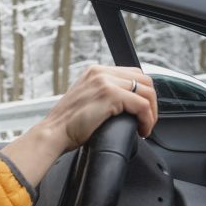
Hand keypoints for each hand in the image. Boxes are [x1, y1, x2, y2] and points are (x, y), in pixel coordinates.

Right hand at [42, 65, 157, 150]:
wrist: (54, 133)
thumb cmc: (67, 124)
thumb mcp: (86, 100)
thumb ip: (103, 94)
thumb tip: (125, 102)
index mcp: (95, 71)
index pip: (132, 74)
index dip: (143, 93)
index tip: (143, 110)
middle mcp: (101, 72)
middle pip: (144, 80)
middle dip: (151, 101)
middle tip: (147, 120)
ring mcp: (105, 82)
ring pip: (147, 91)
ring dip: (152, 112)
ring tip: (145, 126)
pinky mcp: (110, 95)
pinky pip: (142, 105)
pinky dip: (147, 119)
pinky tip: (142, 130)